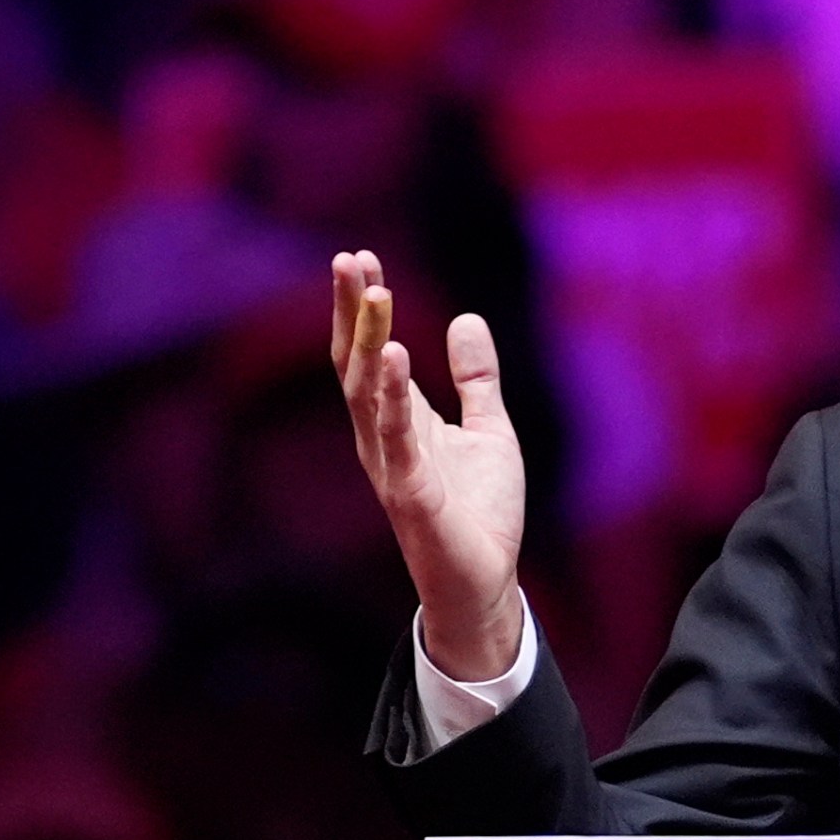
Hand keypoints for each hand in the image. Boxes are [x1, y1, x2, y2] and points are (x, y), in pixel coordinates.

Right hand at [331, 251, 527, 679]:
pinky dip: (393, 397)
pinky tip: (394, 357)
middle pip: (358, 362)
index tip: (361, 258)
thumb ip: (476, 379)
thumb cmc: (479, 512)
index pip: (372, 352)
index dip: (363, 308)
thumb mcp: (489, 430)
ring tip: (375, 292)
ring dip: (370, 341)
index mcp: (398, 420)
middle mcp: (382, 437)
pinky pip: (396, 437)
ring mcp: (392, 464)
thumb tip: (466, 318)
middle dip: (353, 311)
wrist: (485, 581)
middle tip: (350, 258)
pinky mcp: (410, 493)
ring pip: (368, 393)